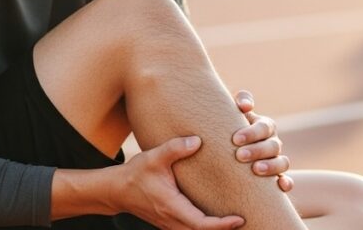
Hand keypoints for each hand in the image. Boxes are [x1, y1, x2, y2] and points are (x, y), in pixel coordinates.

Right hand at [117, 136, 243, 229]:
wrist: (116, 190)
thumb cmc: (135, 173)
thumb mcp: (154, 157)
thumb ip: (175, 148)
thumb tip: (198, 141)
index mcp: (171, 206)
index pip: (201, 224)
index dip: (221, 224)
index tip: (239, 219)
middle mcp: (171, 220)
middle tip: (245, 222)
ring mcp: (169, 225)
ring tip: (235, 223)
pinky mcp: (168, 224)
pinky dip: (204, 229)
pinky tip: (216, 221)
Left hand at [232, 90, 292, 191]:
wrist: (228, 148)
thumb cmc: (229, 127)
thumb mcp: (233, 112)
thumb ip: (241, 102)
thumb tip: (245, 106)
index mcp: (265, 126)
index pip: (264, 127)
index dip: (252, 133)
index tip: (235, 139)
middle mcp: (273, 143)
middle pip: (272, 146)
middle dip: (257, 150)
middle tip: (239, 155)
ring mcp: (277, 160)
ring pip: (282, 162)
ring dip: (271, 166)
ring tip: (256, 169)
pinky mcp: (277, 177)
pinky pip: (286, 180)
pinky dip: (286, 183)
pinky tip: (281, 186)